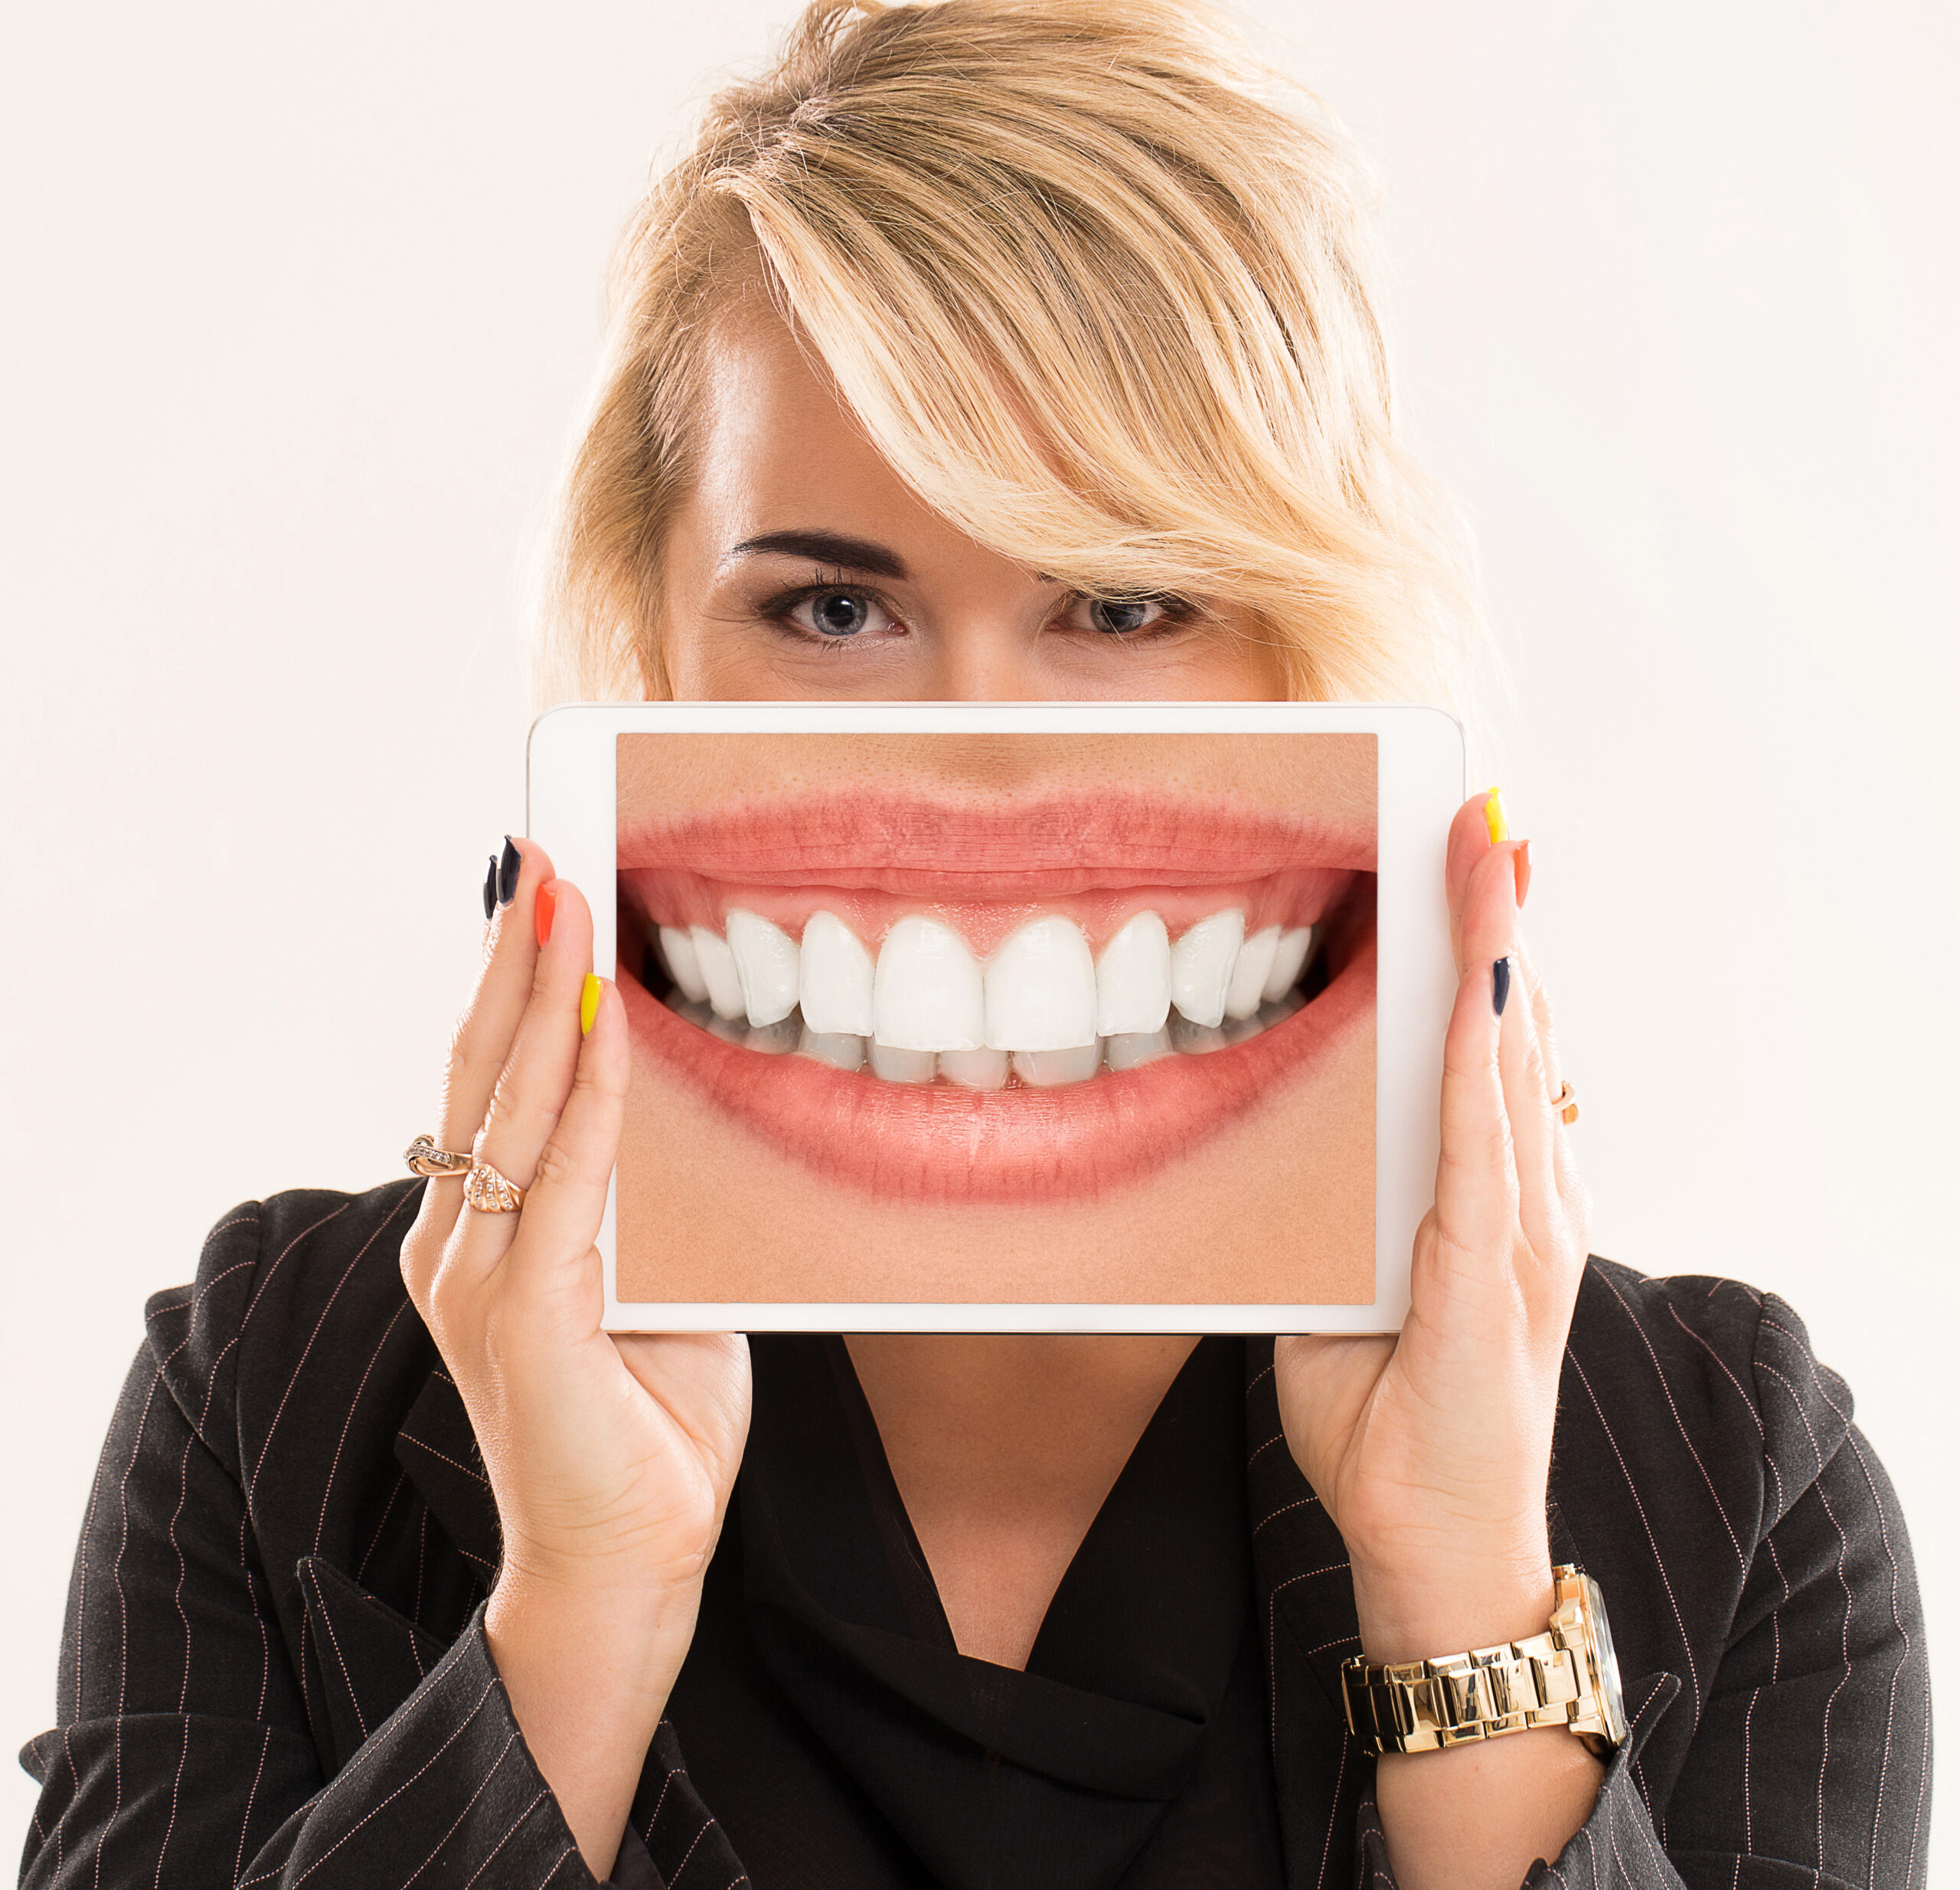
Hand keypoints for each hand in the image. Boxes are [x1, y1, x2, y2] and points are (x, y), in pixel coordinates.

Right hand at [398, 840, 750, 1873]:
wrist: (628, 1561)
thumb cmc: (646, 1419)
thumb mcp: (651, 1280)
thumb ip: (643, 1199)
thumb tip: (681, 1107)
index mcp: (480, 1234)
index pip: (488, 1083)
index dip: (510, 983)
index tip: (536, 892)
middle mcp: (459, 1243)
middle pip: (481, 1069)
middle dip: (512, 954)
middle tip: (540, 854)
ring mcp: (480, 1278)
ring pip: (511, 1102)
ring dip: (542, 991)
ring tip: (563, 895)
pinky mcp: (525, 1315)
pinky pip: (566, 1175)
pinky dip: (591, 1088)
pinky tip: (610, 1017)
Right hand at [1274, 794, 1599, 1888]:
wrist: (1439, 1541)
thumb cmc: (1396, 1447)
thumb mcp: (1363, 1342)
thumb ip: (1374, 1233)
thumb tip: (1346, 1134)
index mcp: (1479, 1231)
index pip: (1479, 1060)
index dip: (1479, 950)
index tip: (1477, 850)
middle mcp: (1515, 1209)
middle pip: (1507, 1035)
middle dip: (1497, 918)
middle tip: (1480, 813)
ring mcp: (1528, 1215)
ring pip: (1519, 1060)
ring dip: (1505, 953)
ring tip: (1489, 853)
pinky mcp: (1521, 1230)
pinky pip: (1516, 1112)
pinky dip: (1503, 1028)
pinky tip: (1490, 970)